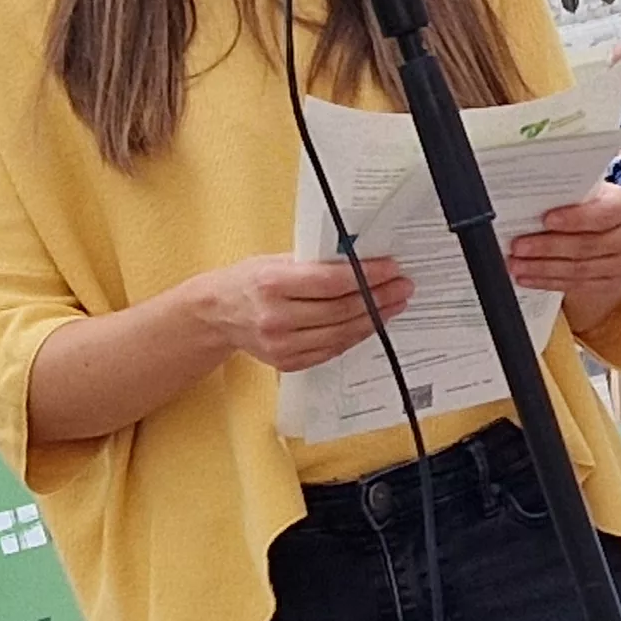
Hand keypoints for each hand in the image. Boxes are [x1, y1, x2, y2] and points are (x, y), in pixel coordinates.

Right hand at [193, 252, 412, 372]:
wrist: (217, 314)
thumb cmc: (249, 281)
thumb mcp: (275, 260)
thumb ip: (314, 262)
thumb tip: (359, 259)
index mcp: (272, 284)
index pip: (331, 282)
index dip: (366, 276)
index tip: (391, 268)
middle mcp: (276, 317)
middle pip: (341, 310)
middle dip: (378, 298)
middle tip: (402, 286)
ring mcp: (282, 344)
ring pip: (341, 333)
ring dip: (374, 319)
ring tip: (395, 303)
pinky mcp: (288, 362)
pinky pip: (331, 350)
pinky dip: (355, 336)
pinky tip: (371, 323)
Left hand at [508, 183, 620, 316]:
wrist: (606, 233)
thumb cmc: (590, 206)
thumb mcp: (583, 193)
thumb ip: (564, 196)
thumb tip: (528, 199)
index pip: (605, 212)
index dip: (575, 218)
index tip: (546, 219)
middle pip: (588, 244)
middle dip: (549, 246)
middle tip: (519, 245)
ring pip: (580, 269)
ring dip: (543, 267)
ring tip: (517, 263)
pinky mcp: (610, 283)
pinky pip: (576, 285)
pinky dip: (547, 281)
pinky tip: (528, 276)